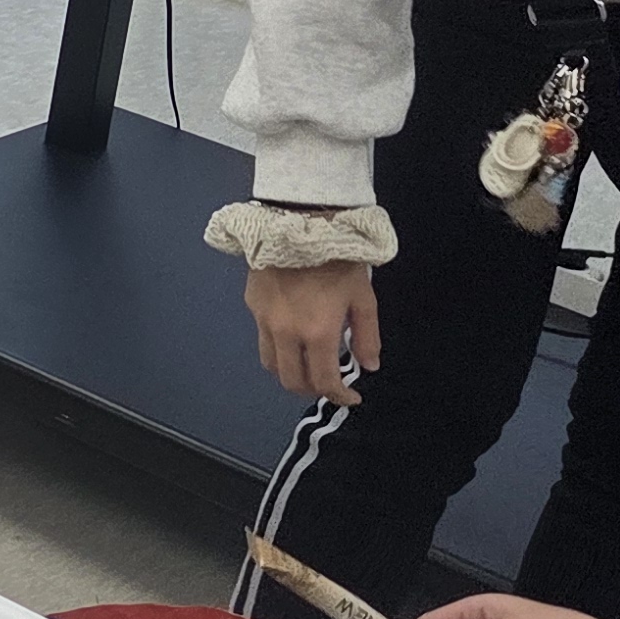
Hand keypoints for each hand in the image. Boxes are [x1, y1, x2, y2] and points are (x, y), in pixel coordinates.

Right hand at [246, 259, 380, 405]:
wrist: (300, 221)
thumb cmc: (339, 259)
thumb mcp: (364, 297)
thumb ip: (367, 337)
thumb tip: (367, 366)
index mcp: (317, 333)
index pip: (323, 381)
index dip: (339, 396)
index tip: (350, 397)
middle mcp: (286, 333)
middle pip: (291, 380)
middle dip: (311, 389)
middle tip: (327, 383)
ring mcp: (264, 319)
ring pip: (271, 363)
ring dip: (290, 371)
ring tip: (306, 362)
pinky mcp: (252, 304)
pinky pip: (262, 336)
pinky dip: (278, 344)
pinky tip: (292, 330)